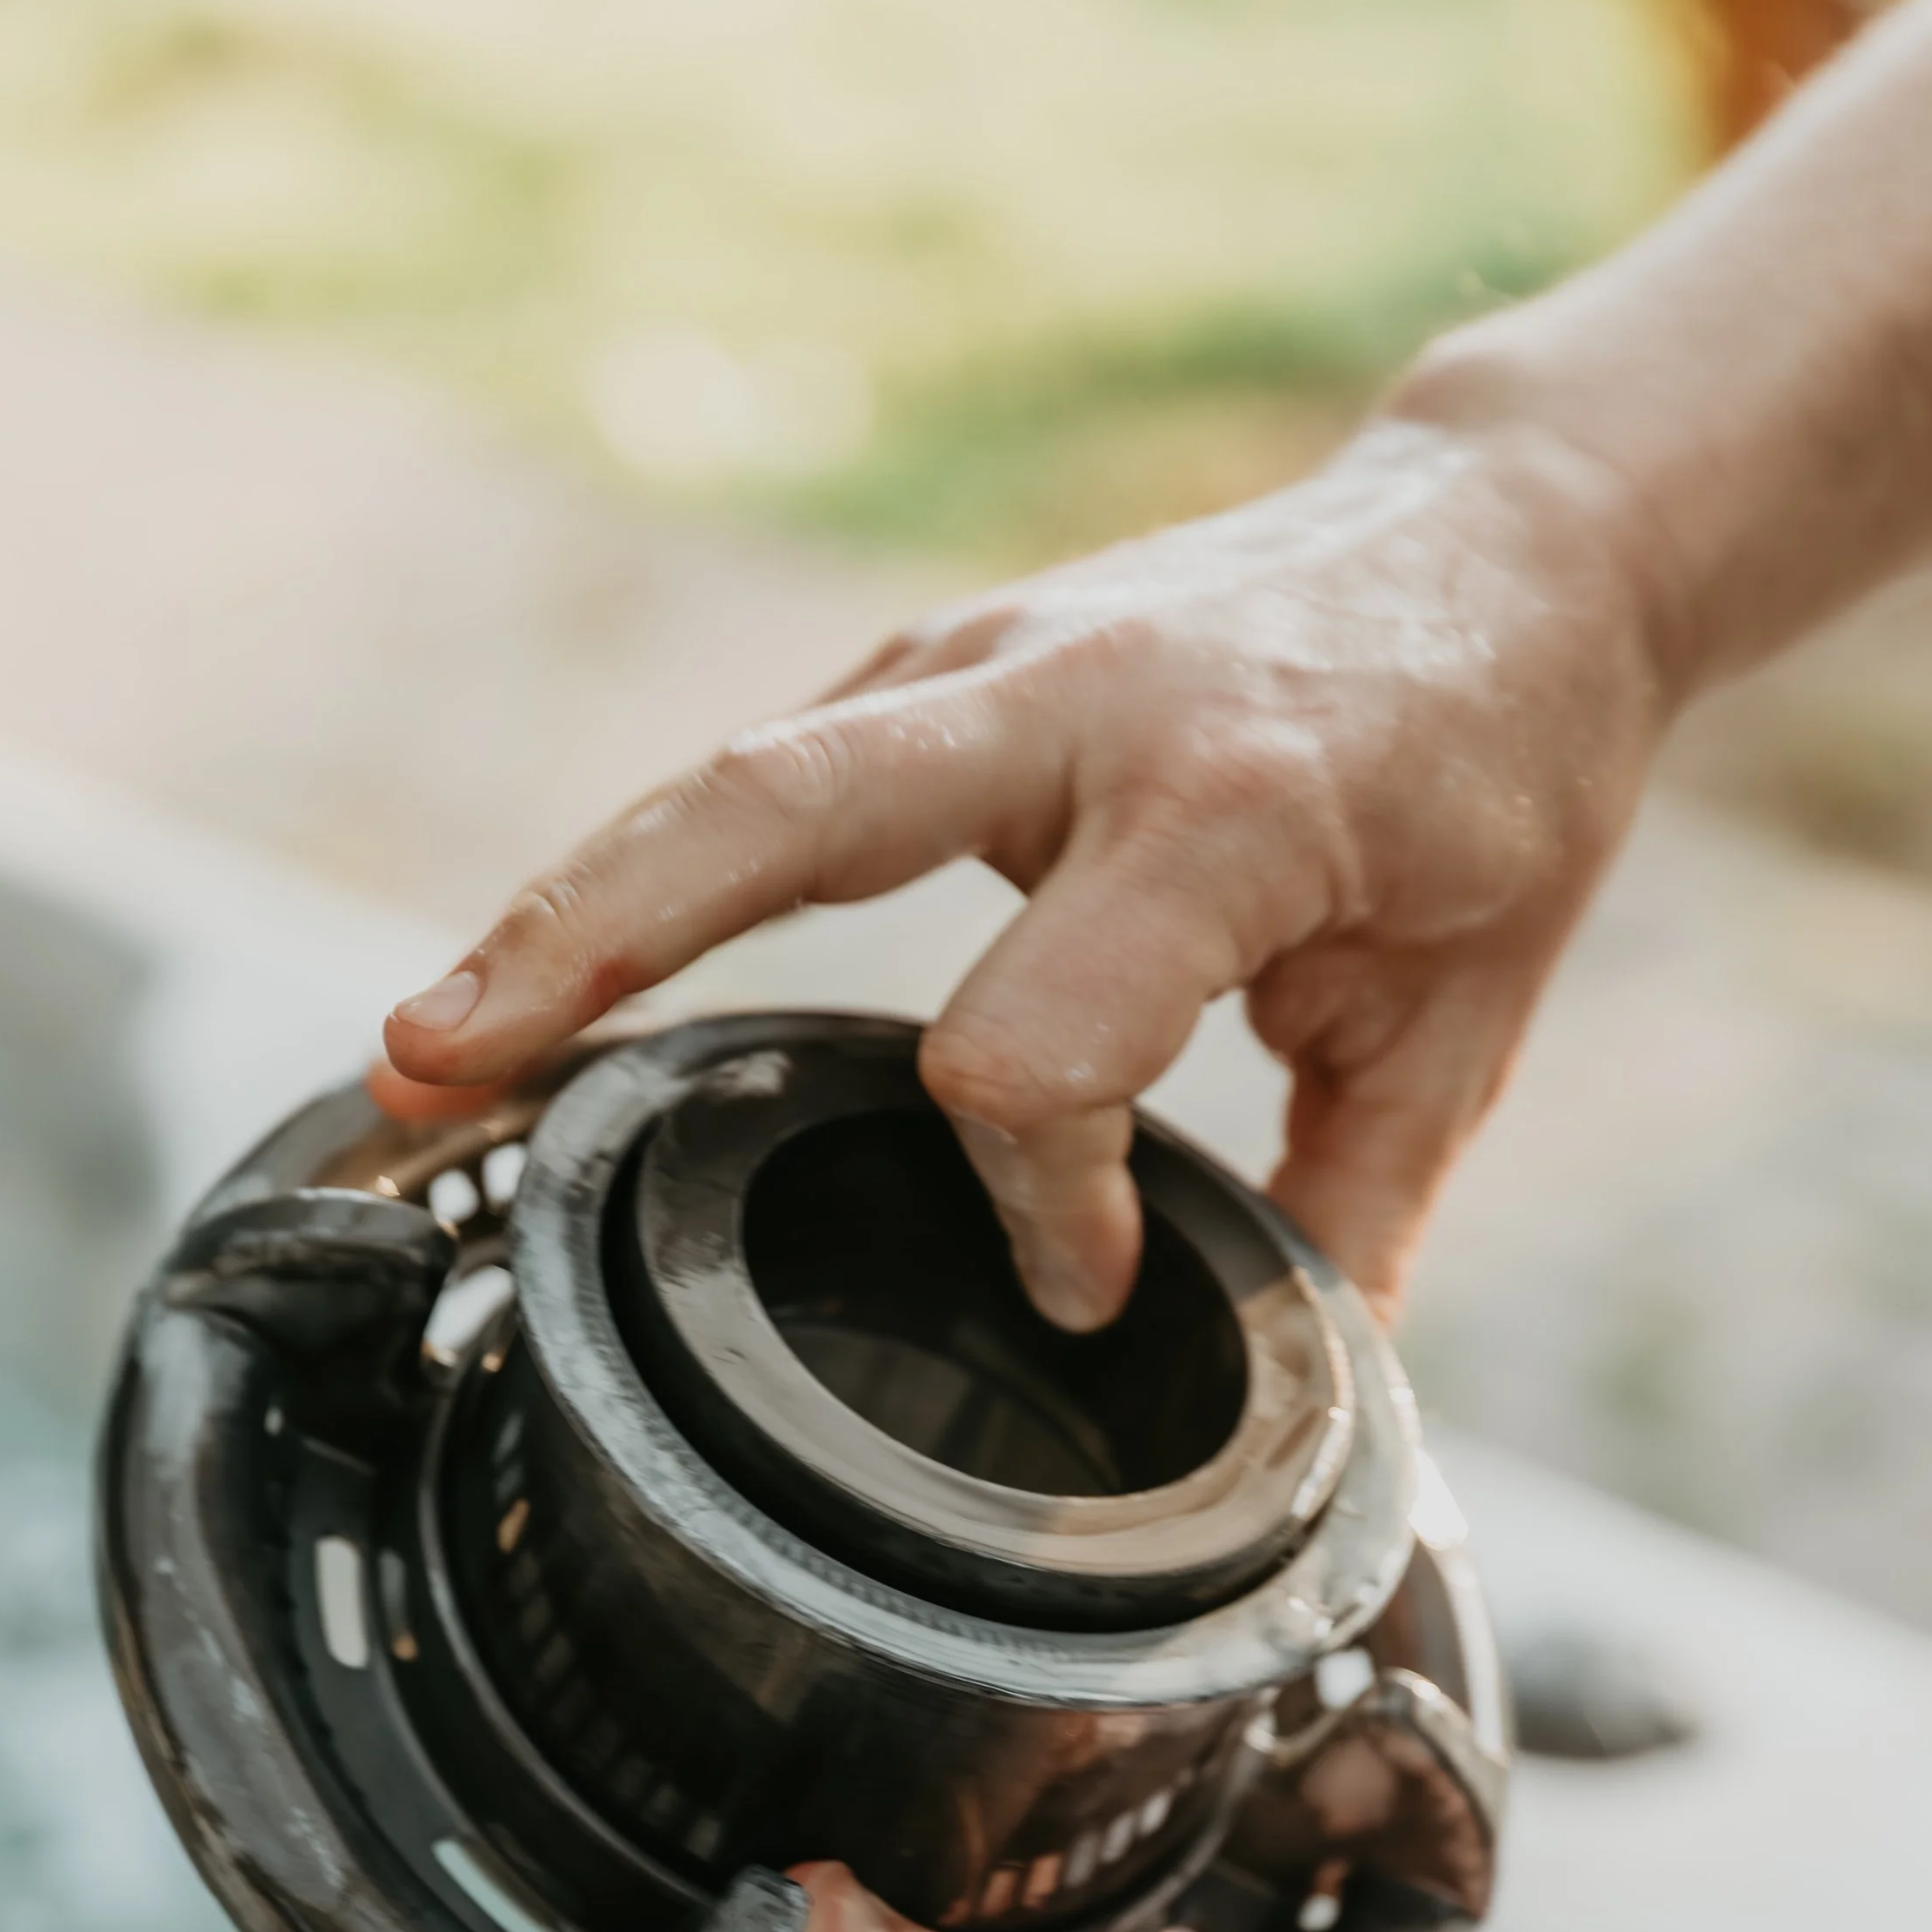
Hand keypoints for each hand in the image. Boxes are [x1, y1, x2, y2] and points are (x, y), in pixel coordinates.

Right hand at [377, 417, 1670, 1324]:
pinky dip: (642, 881)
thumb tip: (1296, 1395)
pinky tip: (549, 979)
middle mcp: (1068, 705)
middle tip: (438, 1075)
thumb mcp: (1466, 1012)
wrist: (1514, 536)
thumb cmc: (1499, 771)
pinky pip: (761, 786)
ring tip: (418, 1056)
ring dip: (560, 912)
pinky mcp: (928, 673)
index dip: (1043, 1202)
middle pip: (773, 817)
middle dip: (592, 943)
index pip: (1031, 1050)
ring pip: (725, 785)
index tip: (1096, 1280)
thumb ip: (1355, 1203)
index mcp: (1227, 806)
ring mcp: (973, 666)